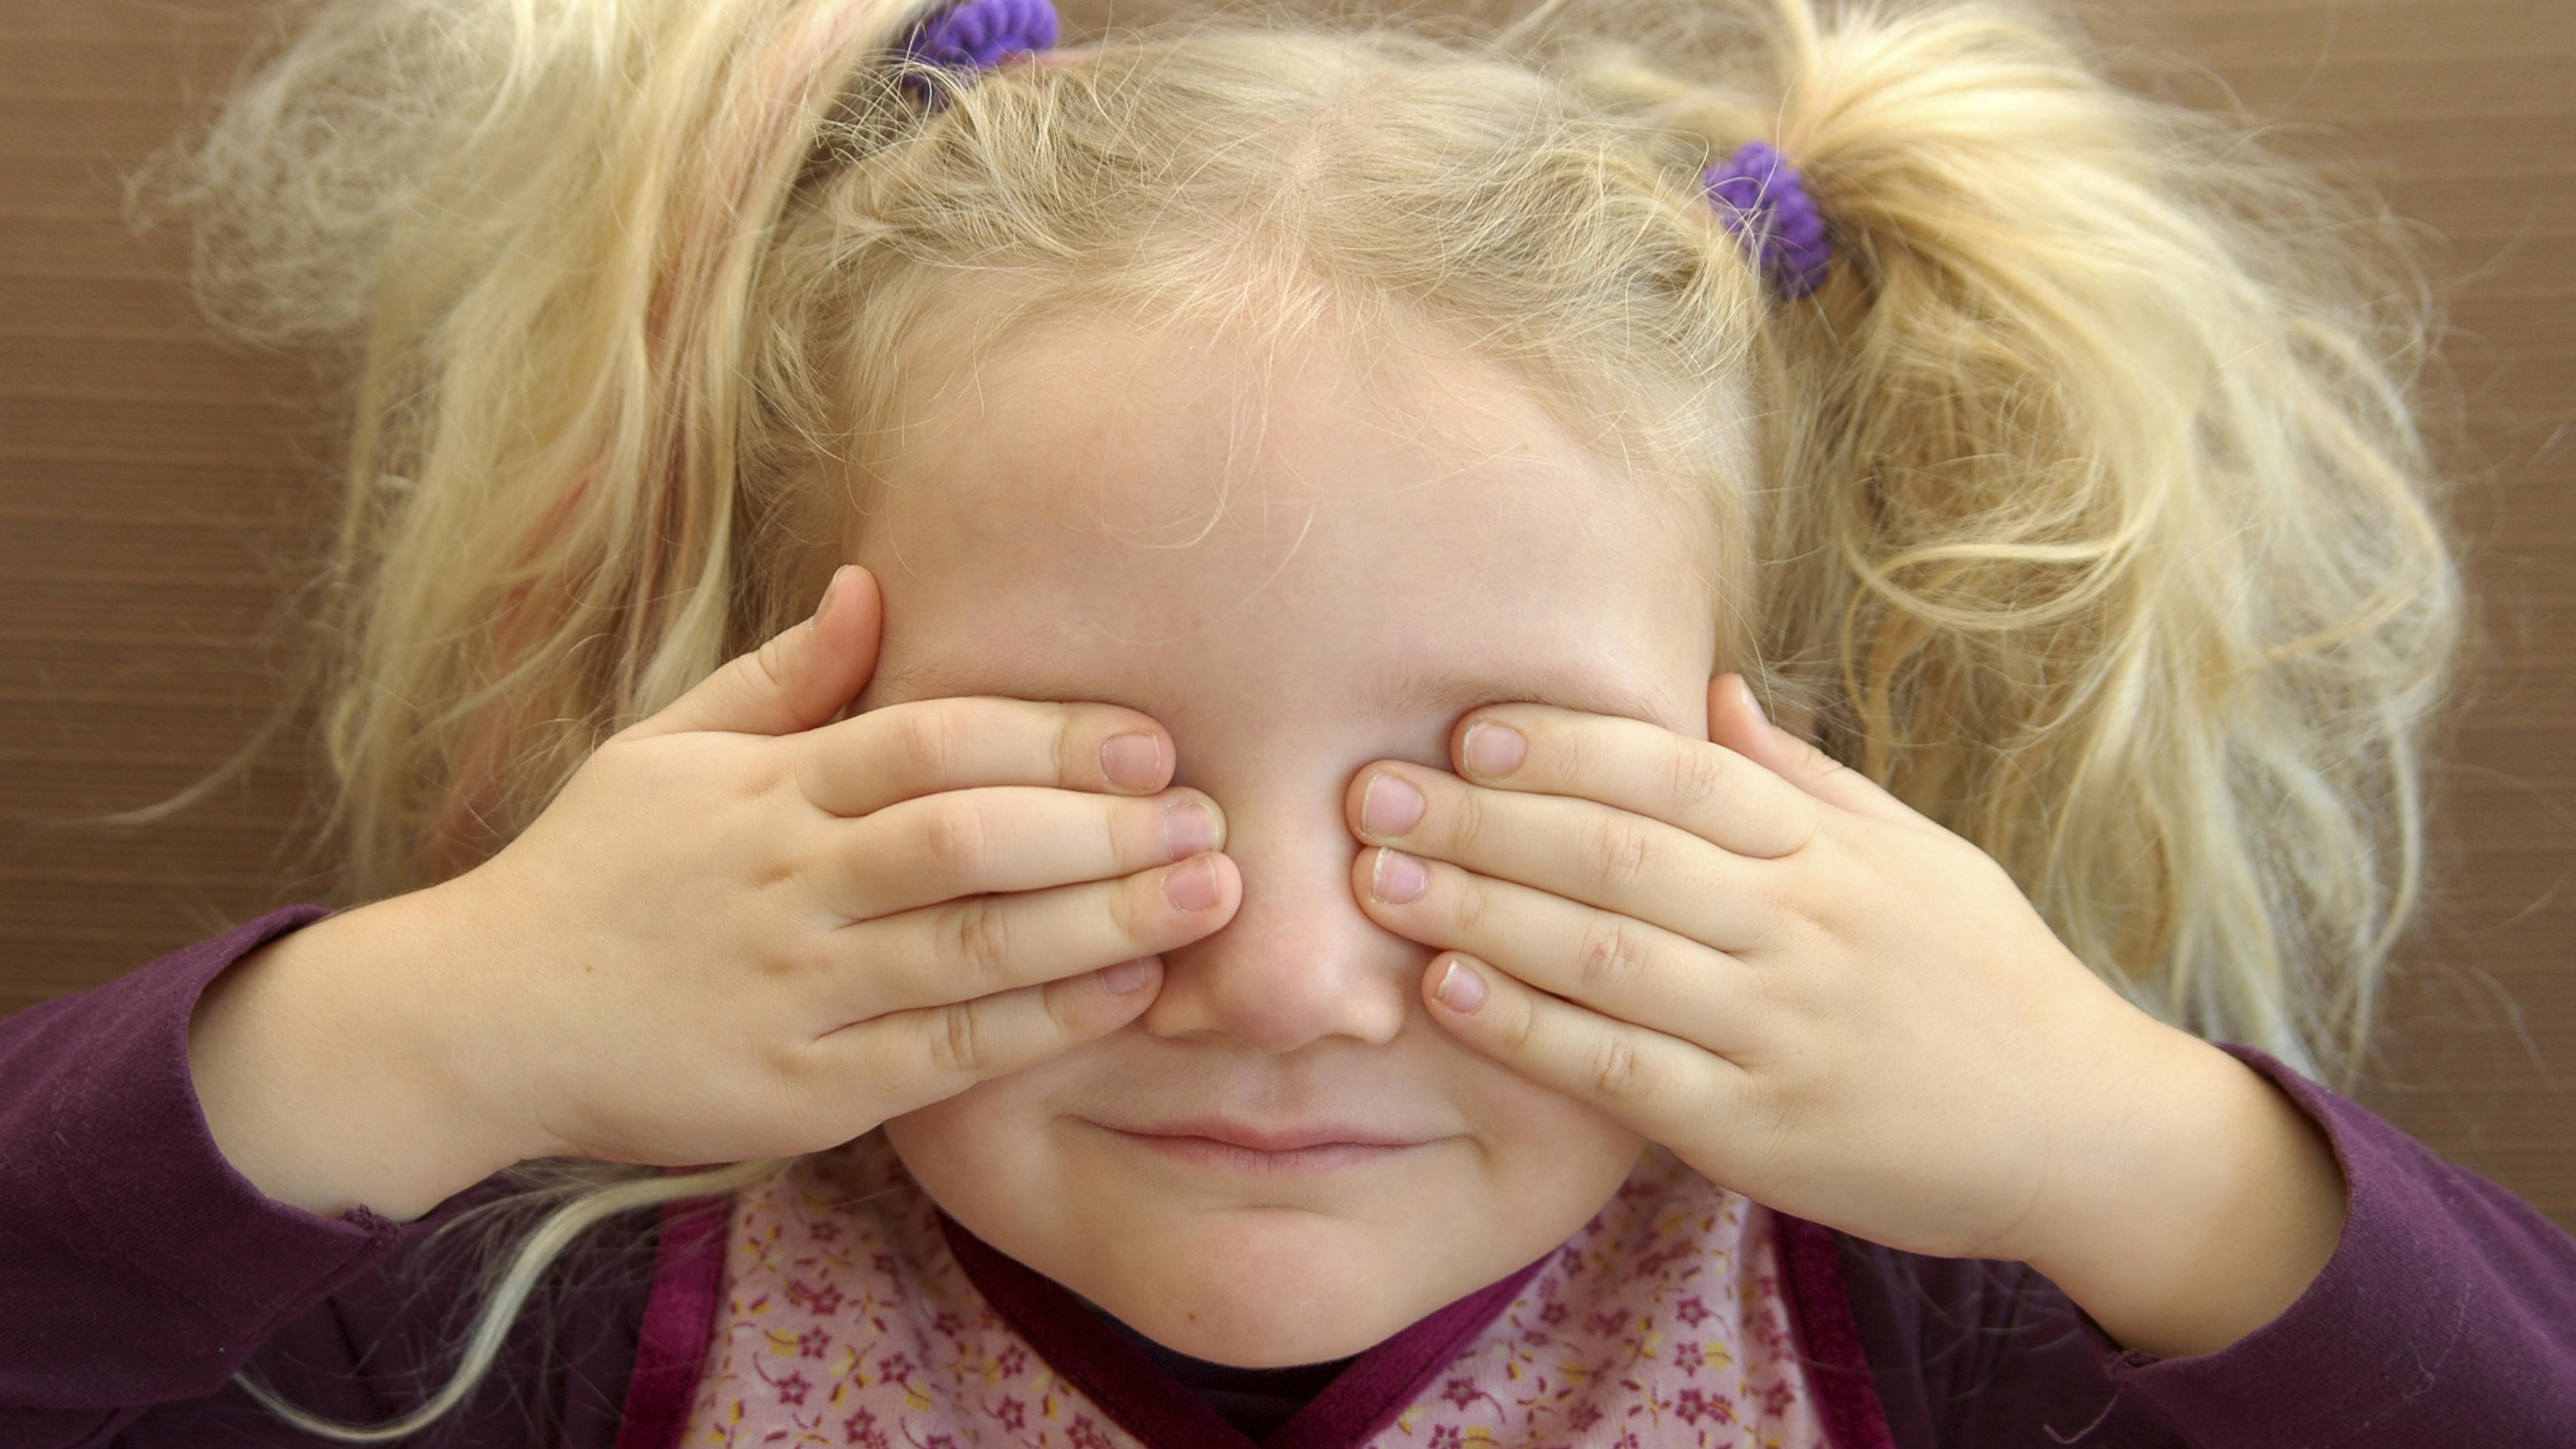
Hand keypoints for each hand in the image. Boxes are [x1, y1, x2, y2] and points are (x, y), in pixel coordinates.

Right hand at [192, 566, 1240, 1217]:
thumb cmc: (591, 873)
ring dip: (1101, 921)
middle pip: (964, 839)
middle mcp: (786, 883)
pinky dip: (1039, 1022)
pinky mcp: (799, 1091)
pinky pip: (944, 1054)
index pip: (925, 742)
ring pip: (967, 947)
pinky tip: (1124, 991)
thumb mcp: (664, 750)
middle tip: (1213, 816)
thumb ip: (782, 677)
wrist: (476, 1019)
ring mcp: (794, 991)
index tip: (1150, 738)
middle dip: (1100, 826)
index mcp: (763, 790)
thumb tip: (874, 583)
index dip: (1046, 735)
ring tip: (1209, 897)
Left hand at [1343, 674, 2345, 1357]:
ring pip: (1609, 955)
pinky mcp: (1761, 1129)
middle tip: (1369, 790)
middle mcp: (1803, 927)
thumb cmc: (1986, 979)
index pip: (1682, 773)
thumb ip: (1803, 780)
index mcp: (1832, 853)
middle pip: (1620, 853)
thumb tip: (1711, 688)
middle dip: (1484, 819)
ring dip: (1480, 913)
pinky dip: (1532, 1030)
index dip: (1570, 743)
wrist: (2084, 1129)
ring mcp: (1781, 1029)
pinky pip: (1626, 1071)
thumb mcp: (1917, 856)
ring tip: (1378, 880)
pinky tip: (1449, 996)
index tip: (1469, 724)